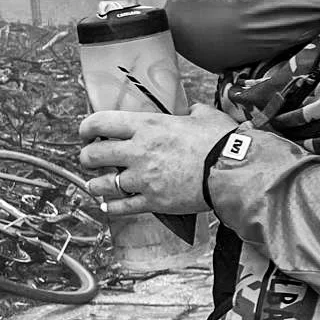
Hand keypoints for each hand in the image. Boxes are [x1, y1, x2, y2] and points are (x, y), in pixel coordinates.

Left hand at [78, 104, 237, 216]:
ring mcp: (143, 179)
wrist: (234, 172)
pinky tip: (107, 206)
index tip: (88, 133)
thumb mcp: (205, 117)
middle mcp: (139, 151)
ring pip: (101, 184)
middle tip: (92, 159)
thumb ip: (192, 113)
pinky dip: (111, 208)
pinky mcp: (153, 202)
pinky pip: (122, 207)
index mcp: (147, 126)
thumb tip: (193, 111)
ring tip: (97, 184)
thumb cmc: (222, 142)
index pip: (99, 122)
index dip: (86, 128)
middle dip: (88, 157)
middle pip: (93, 155)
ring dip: (96, 184)